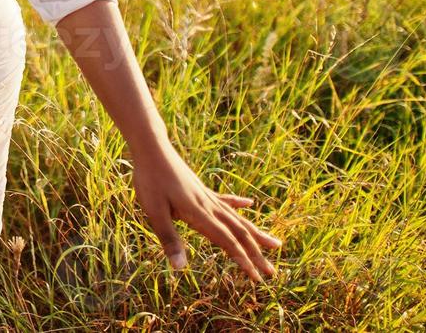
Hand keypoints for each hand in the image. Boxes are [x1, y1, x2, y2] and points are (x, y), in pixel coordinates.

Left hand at [130, 143, 281, 281]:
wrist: (152, 148)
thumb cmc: (150, 180)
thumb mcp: (154, 212)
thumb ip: (169, 239)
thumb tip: (180, 268)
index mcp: (200, 213)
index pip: (227, 241)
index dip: (243, 260)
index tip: (257, 278)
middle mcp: (209, 205)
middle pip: (239, 232)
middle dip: (256, 254)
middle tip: (272, 272)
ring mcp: (207, 196)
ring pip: (238, 218)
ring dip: (256, 234)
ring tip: (275, 244)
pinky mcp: (201, 189)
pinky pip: (225, 200)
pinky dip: (239, 204)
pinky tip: (250, 203)